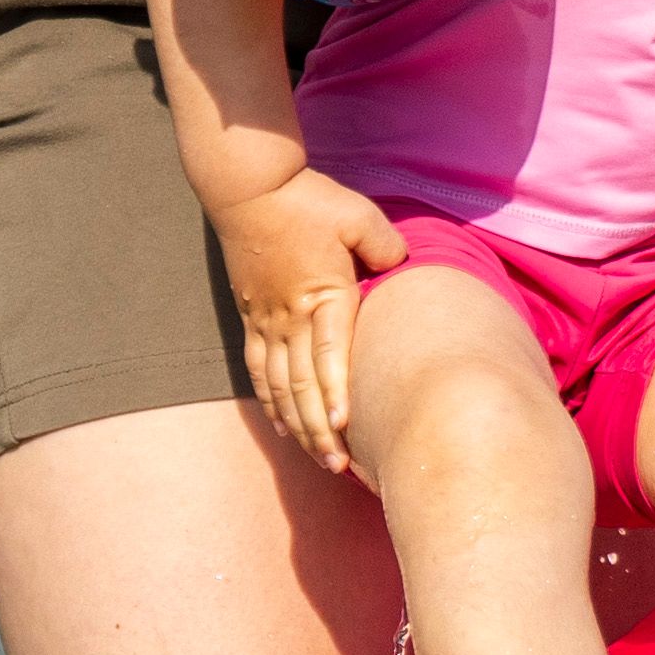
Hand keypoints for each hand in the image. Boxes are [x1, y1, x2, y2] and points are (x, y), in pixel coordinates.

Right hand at [217, 169, 403, 473]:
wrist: (249, 187)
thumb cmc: (308, 200)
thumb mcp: (359, 215)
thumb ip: (387, 247)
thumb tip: (404, 270)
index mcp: (322, 295)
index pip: (330, 355)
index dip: (337, 394)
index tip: (346, 428)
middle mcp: (290, 316)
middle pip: (303, 385)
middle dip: (321, 430)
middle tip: (339, 466)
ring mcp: (267, 321)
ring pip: (280, 387)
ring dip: (298, 426)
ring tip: (318, 458)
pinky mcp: (252, 318)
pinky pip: (259, 370)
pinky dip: (271, 403)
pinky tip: (283, 427)